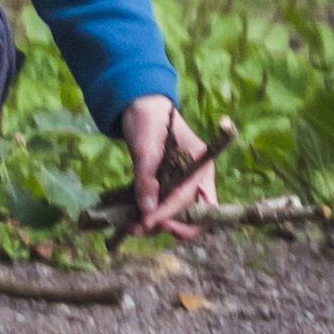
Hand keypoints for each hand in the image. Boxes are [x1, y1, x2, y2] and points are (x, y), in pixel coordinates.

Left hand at [120, 94, 218, 236]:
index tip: (148, 221)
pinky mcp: (170, 186)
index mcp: (201, 166)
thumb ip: (146, 178)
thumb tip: (147, 210)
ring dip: (158, 223)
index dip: (169, 212)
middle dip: (172, 225)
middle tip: (143, 227)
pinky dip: (153, 214)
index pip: (189, 198)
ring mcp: (185, 184)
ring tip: (132, 226)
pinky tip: (133, 219)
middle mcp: (198, 179)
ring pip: (180, 214)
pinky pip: (167, 207)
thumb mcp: (145, 147)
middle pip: (197, 215)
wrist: (141, 106)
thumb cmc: (148, 119)